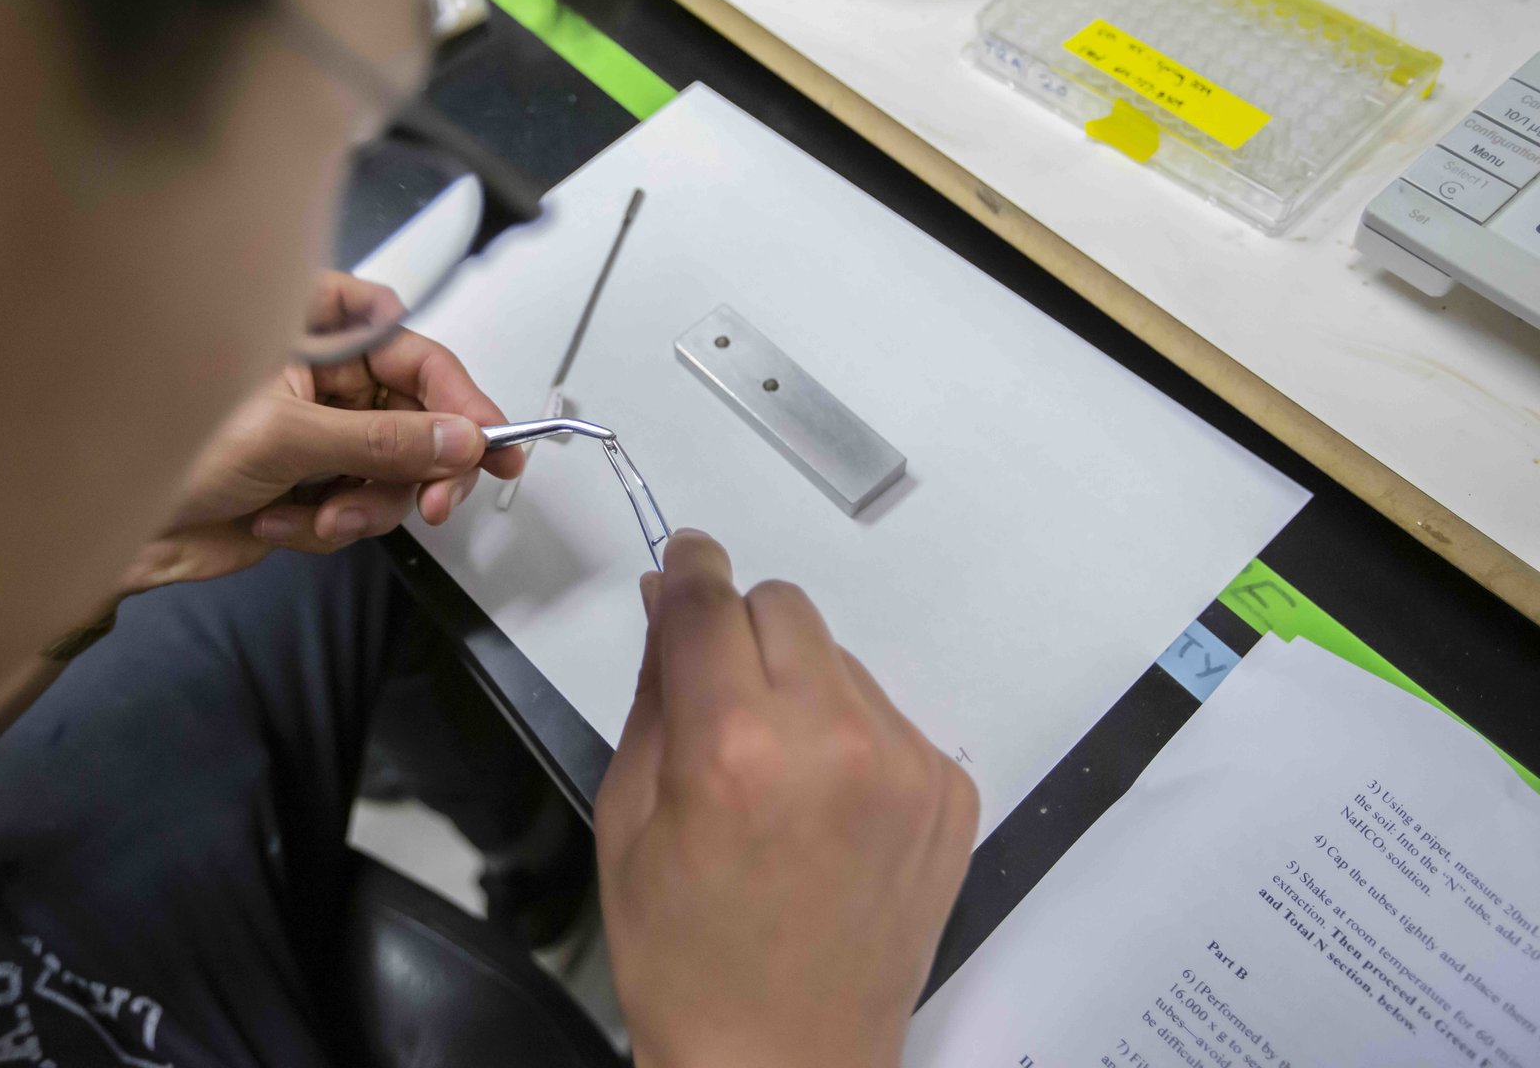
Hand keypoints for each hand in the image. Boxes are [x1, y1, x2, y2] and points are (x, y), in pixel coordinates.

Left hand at [119, 276, 523, 591]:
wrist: (111, 528)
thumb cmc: (165, 448)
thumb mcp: (286, 438)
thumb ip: (381, 442)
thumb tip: (458, 439)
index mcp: (315, 332)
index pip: (416, 354)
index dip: (461, 398)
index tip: (490, 442)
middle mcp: (325, 378)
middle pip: (420, 419)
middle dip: (421, 468)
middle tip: (435, 504)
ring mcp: (320, 434)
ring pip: (395, 474)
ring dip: (365, 506)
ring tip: (317, 516)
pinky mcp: (310, 485)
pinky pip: (360, 509)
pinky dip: (328, 525)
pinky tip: (278, 521)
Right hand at [595, 530, 977, 1067]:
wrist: (783, 1059)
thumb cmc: (681, 951)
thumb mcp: (626, 816)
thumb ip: (653, 692)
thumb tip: (666, 600)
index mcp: (734, 745)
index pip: (709, 602)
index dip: (687, 570)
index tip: (682, 559)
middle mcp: (833, 738)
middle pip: (783, 608)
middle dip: (740, 632)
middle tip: (719, 699)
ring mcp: (905, 765)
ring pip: (838, 659)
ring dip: (799, 686)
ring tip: (777, 775)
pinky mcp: (951, 794)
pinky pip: (886, 716)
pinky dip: (850, 737)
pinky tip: (825, 810)